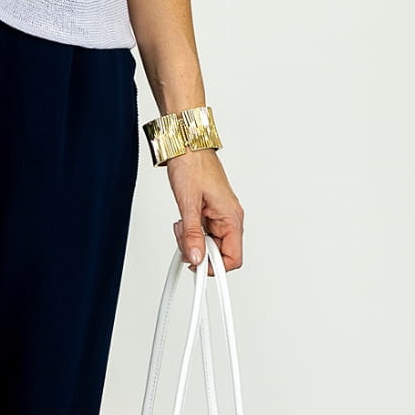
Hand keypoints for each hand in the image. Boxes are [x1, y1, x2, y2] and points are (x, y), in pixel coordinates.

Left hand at [165, 150, 243, 270]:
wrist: (186, 147)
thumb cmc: (193, 167)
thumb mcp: (188, 204)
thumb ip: (192, 235)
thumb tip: (195, 258)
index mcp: (232, 218)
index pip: (233, 258)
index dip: (215, 267)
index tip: (197, 266)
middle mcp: (230, 218)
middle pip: (219, 253)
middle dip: (198, 250)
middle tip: (184, 240)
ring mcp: (220, 216)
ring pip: (209, 243)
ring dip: (192, 240)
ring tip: (181, 225)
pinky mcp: (210, 212)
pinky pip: (203, 232)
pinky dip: (191, 232)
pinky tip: (183, 222)